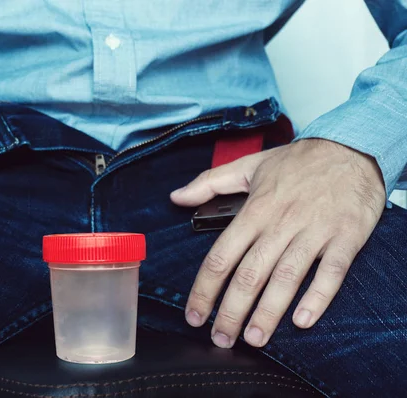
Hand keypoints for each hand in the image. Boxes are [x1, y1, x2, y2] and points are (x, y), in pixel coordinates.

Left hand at [170, 138, 385, 347]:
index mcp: (255, 210)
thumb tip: (176, 196)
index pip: (221, 256)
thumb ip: (209, 182)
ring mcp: (314, 232)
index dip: (204, 289)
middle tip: (220, 338)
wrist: (351, 148)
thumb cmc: (298, 161)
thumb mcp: (249, 165)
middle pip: (249, 274)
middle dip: (231, 311)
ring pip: (286, 278)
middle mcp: (281, 223)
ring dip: (268, 312)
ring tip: (253, 338)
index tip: (194, 314)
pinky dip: (318, 297)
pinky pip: (332, 272)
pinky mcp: (344, 238)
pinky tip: (302, 321)